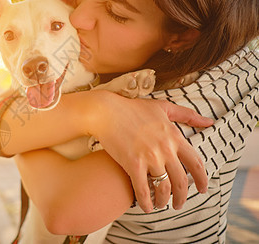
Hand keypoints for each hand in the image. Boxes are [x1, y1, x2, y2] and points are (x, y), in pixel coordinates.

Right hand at [87, 91, 212, 212]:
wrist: (106, 111)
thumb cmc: (132, 108)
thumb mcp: (163, 107)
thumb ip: (187, 114)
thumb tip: (209, 122)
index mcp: (175, 137)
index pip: (196, 164)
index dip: (201, 180)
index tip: (201, 189)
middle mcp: (166, 149)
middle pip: (181, 181)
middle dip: (182, 197)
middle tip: (178, 204)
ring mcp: (150, 157)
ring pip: (164, 188)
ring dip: (163, 201)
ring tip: (160, 205)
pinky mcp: (132, 163)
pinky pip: (143, 189)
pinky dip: (146, 202)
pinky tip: (146, 207)